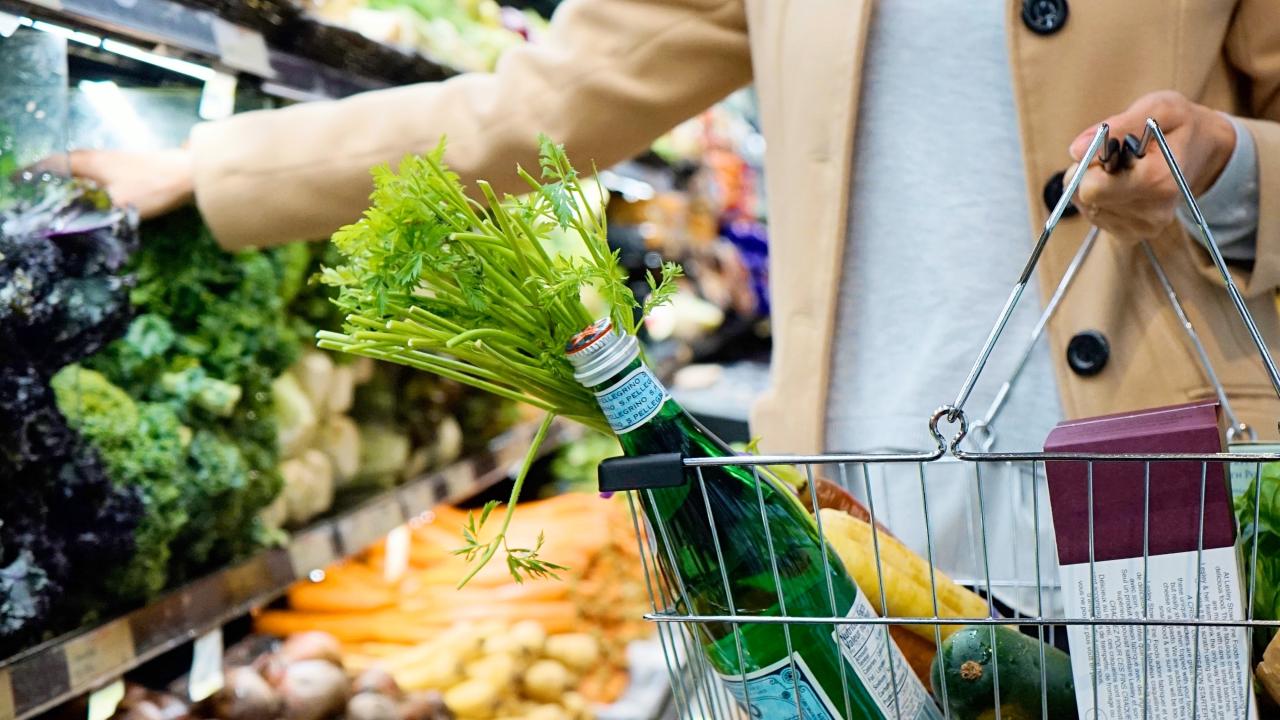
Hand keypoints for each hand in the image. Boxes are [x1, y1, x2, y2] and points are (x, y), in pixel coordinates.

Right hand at [41, 147, 195, 219]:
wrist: (190, 173)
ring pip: (81, 168)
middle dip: (47, 176)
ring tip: (56, 194)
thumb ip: (91, 215)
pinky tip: (89, 194)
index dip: (32, 173)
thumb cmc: (153, 187)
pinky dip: (85, 181)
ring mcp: (114, 159)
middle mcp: (97, 156)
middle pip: (64, 164)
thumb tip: (67, 226)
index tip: (17, 181)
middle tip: (34, 189)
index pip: (51, 164)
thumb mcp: (118, 205)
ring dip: (67, 178)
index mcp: (89, 162)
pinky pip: (96, 172)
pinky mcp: (127, 166)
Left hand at [1067, 90, 1235, 238]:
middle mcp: (1152, 212)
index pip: (1092, 187)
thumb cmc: (1178, 125)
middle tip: (1116, 157)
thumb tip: (1076, 150)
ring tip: (1123, 170)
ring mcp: (1143, 228)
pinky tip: (1122, 185)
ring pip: (1086, 206)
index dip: (1091, 164)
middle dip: (1089, 173)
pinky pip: (1094, 216)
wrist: (1204, 151)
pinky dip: (1099, 198)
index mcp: (1158, 181)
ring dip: (1095, 184)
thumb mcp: (1158, 108)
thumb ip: (1118, 126)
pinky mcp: (1132, 235)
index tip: (1111, 148)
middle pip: (1085, 197)